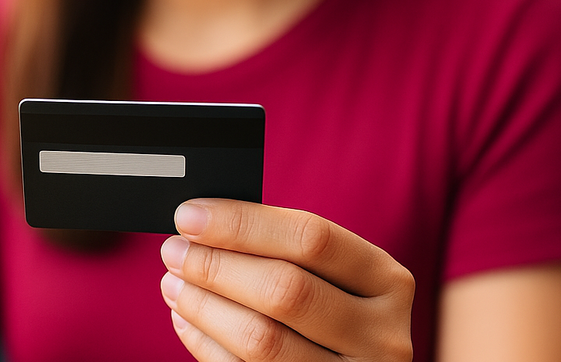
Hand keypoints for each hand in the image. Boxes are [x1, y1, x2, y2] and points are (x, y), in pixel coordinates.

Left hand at [160, 199, 413, 360]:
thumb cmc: (329, 311)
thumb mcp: (331, 277)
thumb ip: (283, 249)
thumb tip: (203, 222)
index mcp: (387, 281)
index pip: (311, 238)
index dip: (242, 224)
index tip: (190, 216)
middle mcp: (380, 333)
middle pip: (284, 289)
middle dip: (216, 266)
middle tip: (174, 252)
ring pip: (261, 339)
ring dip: (203, 307)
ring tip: (174, 285)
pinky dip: (205, 343)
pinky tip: (186, 320)